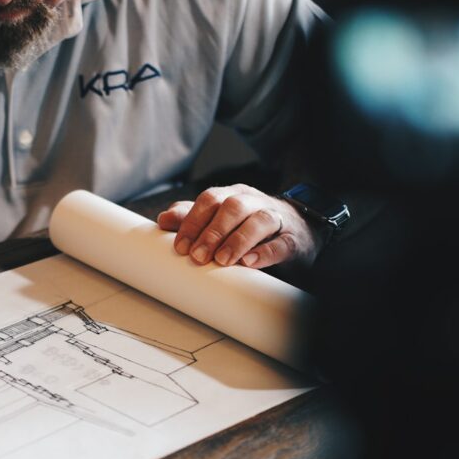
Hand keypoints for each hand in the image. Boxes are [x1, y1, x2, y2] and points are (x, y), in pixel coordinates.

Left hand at [156, 184, 323, 267]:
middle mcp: (253, 202)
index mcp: (232, 195)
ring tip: (222, 260)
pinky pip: (281, 243)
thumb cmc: (248, 226)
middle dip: (212, 232)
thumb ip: (192, 218)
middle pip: (233, 207)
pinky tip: (249, 263)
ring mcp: (276, 218)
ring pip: (258, 220)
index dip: (193, 221)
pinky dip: (264, 252)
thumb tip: (162, 219)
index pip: (210, 200)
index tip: (180, 247)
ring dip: (237, 240)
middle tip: (197, 256)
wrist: (296, 231)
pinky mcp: (292, 239)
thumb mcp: (219, 220)